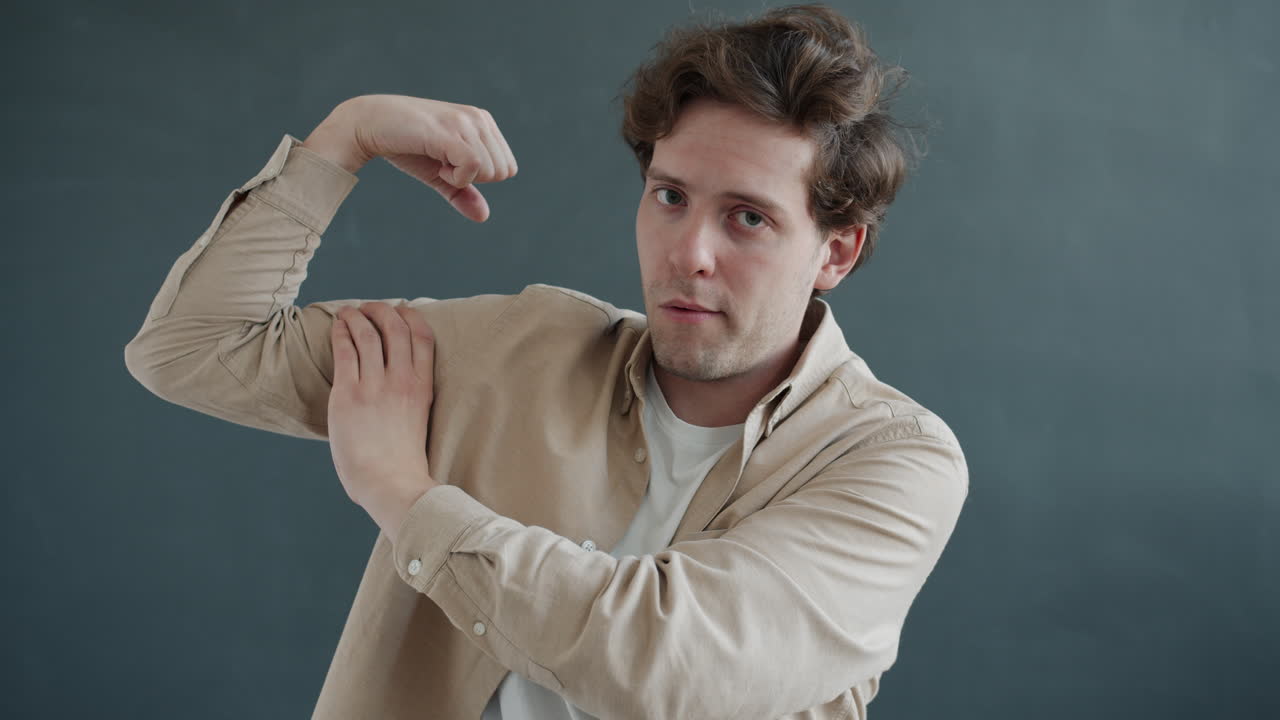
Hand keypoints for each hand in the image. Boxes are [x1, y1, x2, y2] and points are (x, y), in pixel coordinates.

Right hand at [303, 94, 518, 221]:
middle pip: (502, 172)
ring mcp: (465, 122)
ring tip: (434, 157)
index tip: (449, 163)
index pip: (507, 168)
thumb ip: (463, 193)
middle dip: (471, 178)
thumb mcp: (439, 174)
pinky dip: (455, 177)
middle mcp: (478, 118)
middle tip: (440, 161)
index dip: (478, 177)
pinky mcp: (449, 132)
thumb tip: (484, 216)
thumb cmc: (405, 147)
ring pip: (490, 171)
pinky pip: (473, 167)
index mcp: (483, 122)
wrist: (368, 125)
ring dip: (459, 176)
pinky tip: (436, 163)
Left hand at [328, 301, 440, 535]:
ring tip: (349, 312)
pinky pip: (345, 351)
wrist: (390, 483)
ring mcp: (375, 386)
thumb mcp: (418, 421)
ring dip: (357, 316)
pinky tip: (337, 326)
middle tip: (371, 307)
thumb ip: (410, 398)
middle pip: (395, 328)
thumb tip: (396, 387)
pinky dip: (341, 332)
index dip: (411, 317)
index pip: (422, 338)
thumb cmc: (402, 463)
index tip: (402, 310)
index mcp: (422, 388)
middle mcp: (401, 381)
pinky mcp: (349, 394)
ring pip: (368, 334)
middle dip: (382, 310)